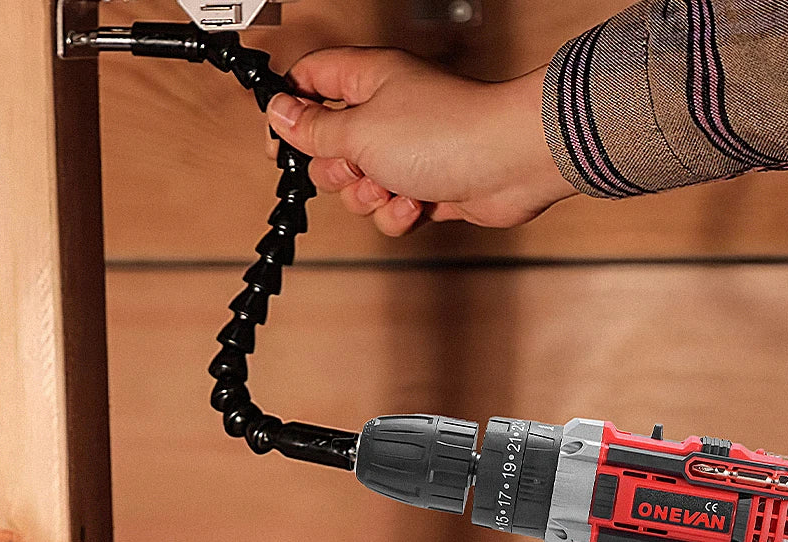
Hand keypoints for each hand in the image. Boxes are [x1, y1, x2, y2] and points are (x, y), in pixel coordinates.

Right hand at [265, 48, 577, 235]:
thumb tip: (280, 114)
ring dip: (370, 198)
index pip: (311, 83)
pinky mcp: (428, 188)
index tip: (278, 144)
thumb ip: (315, 129)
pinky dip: (399, 215)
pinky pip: (393, 210)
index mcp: (367, 81)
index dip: (289, 112)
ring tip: (394, 188)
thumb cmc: (447, 133)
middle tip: (358, 167)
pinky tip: (417, 205)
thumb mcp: (360, 131)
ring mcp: (409, 153)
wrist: (509, 164)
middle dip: (338, 171)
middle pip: (330, 148)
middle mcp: (387, 114)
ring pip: (361, 187)